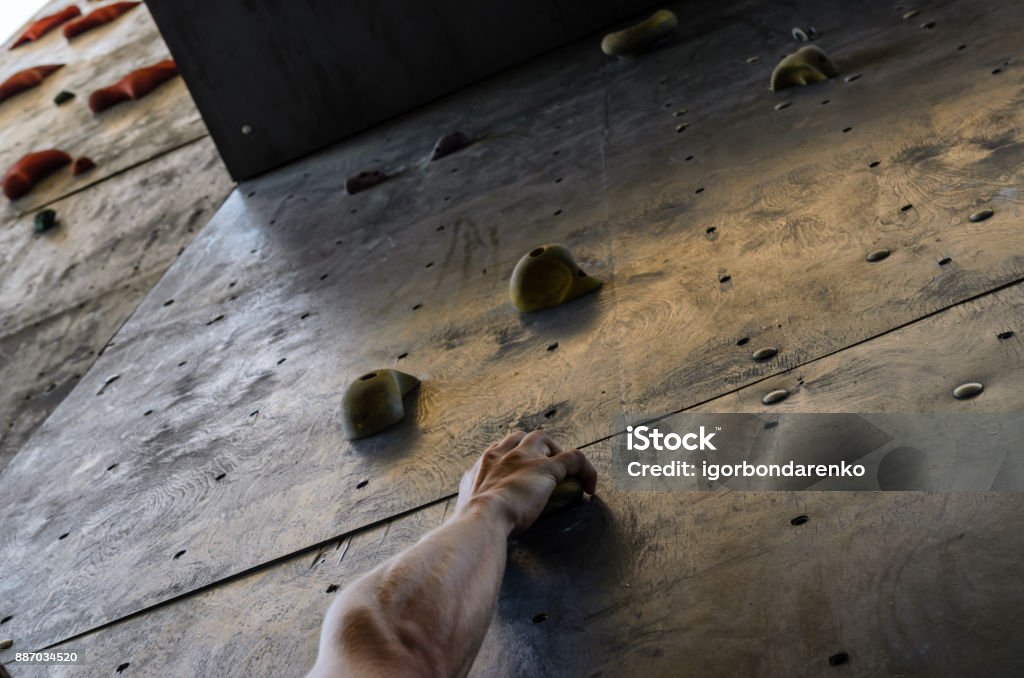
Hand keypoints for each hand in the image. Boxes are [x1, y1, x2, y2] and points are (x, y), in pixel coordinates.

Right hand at [456, 430, 597, 534]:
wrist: (481, 520)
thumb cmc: (473, 524)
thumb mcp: (468, 511)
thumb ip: (474, 510)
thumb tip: (476, 523)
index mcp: (482, 466)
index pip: (498, 450)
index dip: (511, 458)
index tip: (519, 475)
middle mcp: (501, 455)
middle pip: (520, 438)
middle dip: (532, 449)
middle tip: (543, 470)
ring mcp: (524, 458)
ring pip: (543, 439)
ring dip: (554, 452)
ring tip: (564, 472)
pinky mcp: (546, 468)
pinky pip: (574, 458)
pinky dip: (585, 470)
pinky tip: (590, 486)